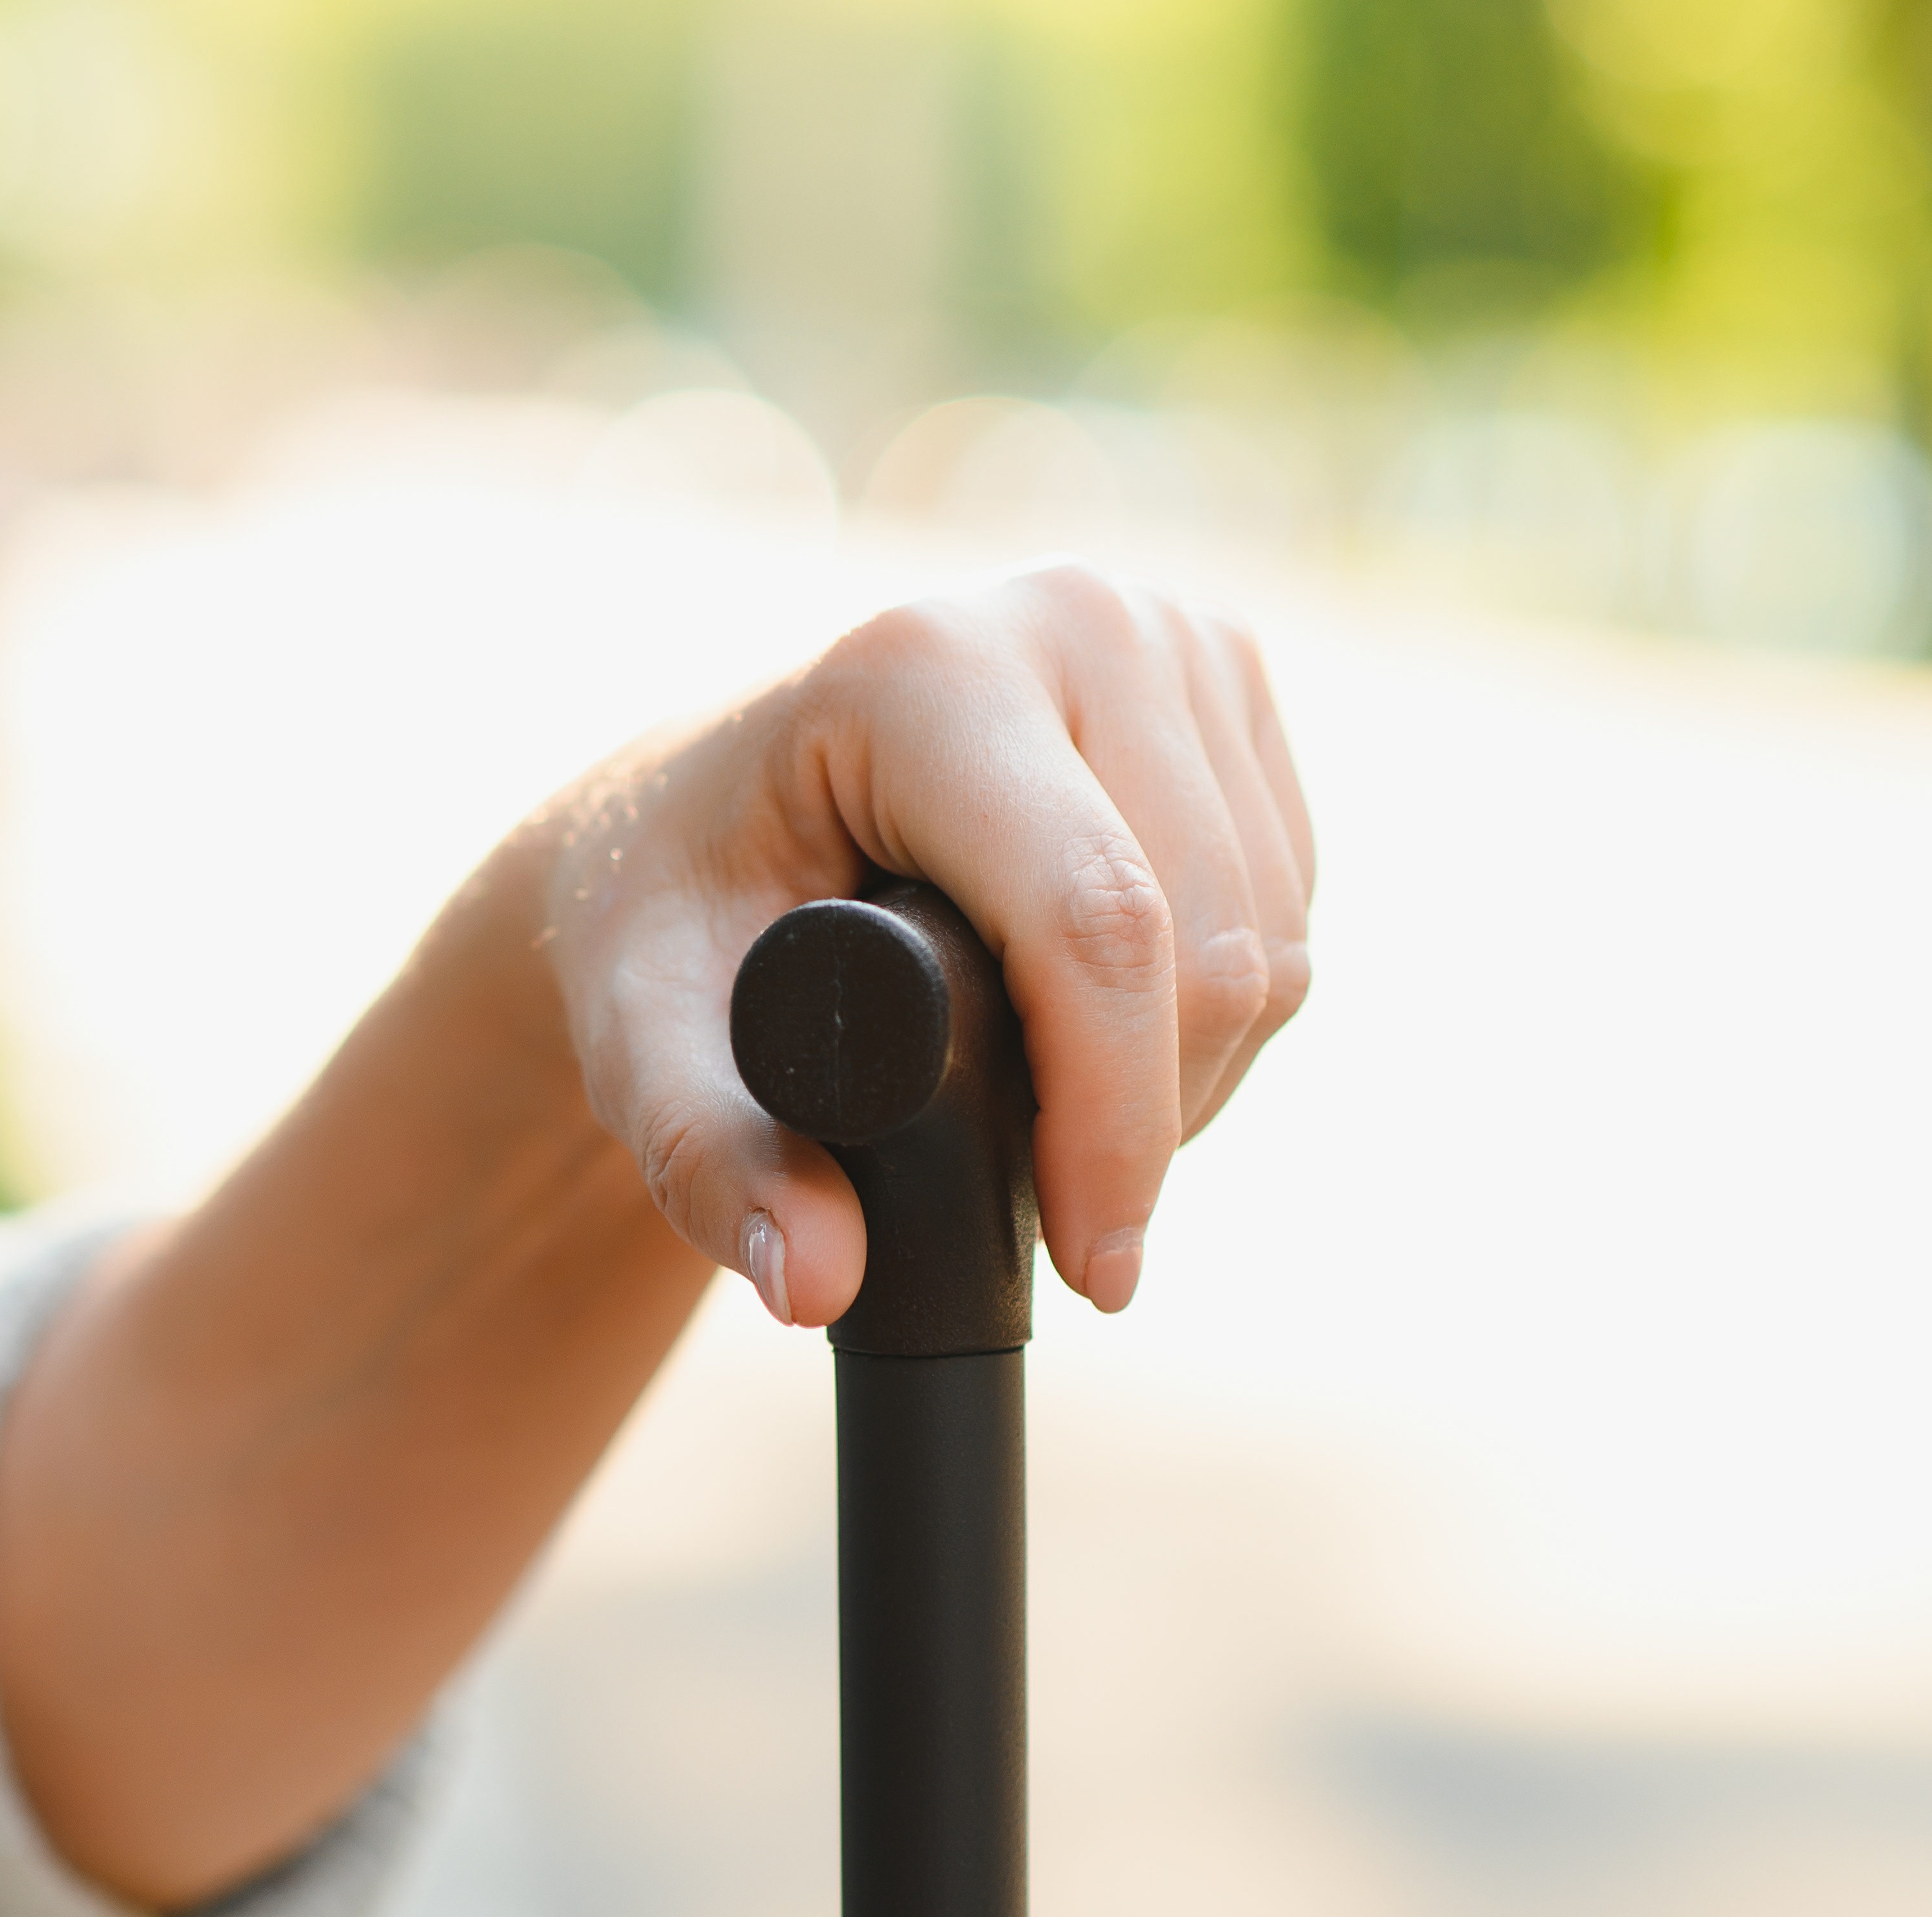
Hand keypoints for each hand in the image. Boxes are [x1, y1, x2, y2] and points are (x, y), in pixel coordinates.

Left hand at [510, 560, 1313, 1321]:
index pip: (1093, 921)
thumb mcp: (642, 1042)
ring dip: (1193, 1078)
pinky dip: (1223, 1015)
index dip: (1115, 1121)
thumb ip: (708, 1166)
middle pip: (1205, 941)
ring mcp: (1166, 636)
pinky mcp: (1225, 681)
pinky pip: (1289, 903)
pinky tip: (1108, 1035)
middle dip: (1148, 1121)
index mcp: (920, 671)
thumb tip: (814, 1281)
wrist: (701, 815)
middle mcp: (1066, 620)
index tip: (1090, 1267)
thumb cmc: (668, 918)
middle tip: (1053, 1213)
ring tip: (1059, 1122)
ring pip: (1269, 937)